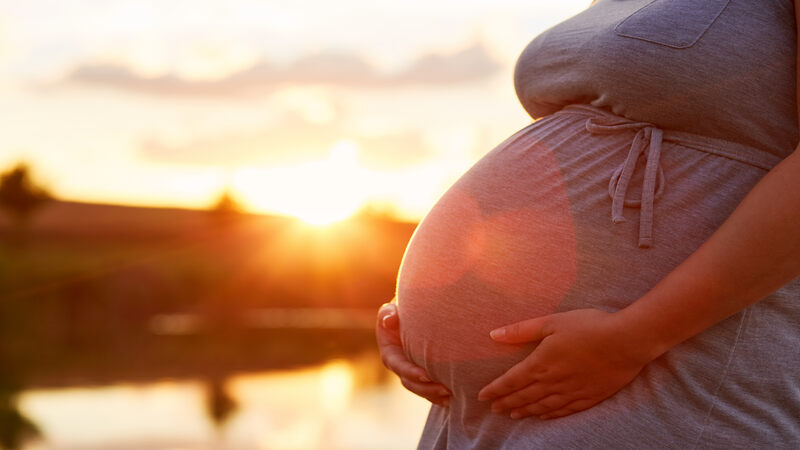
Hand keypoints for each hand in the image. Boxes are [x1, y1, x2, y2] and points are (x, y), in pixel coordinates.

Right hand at [376, 301, 450, 405]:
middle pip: (412, 384)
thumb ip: (388, 313)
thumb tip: (390, 320)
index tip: (427, 375)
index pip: (399, 366)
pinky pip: (431, 391)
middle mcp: (400, 367)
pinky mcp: (424, 376)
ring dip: (436, 395)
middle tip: (447, 389)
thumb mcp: (391, 309)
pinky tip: (455, 397)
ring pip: (423, 390)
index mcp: (390, 354)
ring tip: (453, 395)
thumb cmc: (402, 310)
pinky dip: (441, 396)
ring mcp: (412, 373)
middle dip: (428, 389)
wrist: (414, 314)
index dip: (412, 372)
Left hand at [477, 308, 656, 419]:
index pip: (511, 381)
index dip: (495, 389)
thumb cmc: (588, 326)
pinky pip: (564, 411)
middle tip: (494, 409)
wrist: (626, 341)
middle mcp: (553, 382)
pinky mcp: (589, 397)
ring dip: (525, 411)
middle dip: (506, 403)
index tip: (483, 396)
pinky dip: (550, 414)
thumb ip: (522, 330)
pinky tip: (543, 416)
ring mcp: (571, 392)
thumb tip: (494, 335)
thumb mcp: (552, 322)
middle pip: (524, 397)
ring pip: (542, 406)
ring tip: (513, 415)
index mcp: (541, 363)